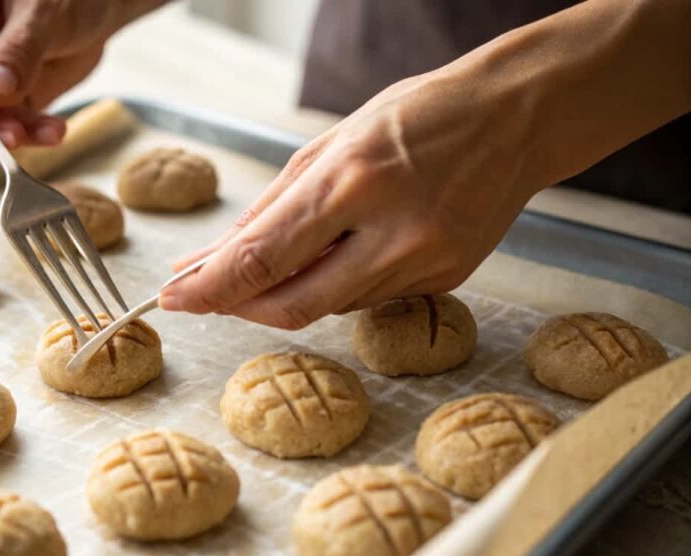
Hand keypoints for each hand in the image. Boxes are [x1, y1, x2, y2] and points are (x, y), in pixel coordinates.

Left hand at [159, 70, 541, 328]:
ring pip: (329, 305)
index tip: (171, 297)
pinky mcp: (446, 282)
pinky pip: (369, 299)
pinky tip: (343, 252)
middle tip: (210, 294)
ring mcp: (426, 263)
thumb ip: (271, 207)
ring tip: (281, 259)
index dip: (208, 286)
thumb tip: (212, 256)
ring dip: (289, 291)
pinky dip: (338, 284)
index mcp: (354, 180)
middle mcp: (392, 231)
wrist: (518, 118)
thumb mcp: (333, 141)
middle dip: (239, 306)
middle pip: (292, 304)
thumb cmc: (417, 115)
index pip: (262, 256)